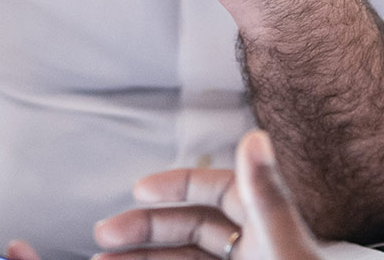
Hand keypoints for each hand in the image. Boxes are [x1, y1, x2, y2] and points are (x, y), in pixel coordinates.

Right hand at [93, 131, 323, 259]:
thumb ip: (265, 194)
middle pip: (190, 227)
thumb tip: (255, 136)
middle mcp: (252, 247)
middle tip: (102, 237)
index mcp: (265, 222)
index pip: (216, 190)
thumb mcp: (281, 244)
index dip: (175, 186)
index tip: (138, 190)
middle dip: (145, 230)